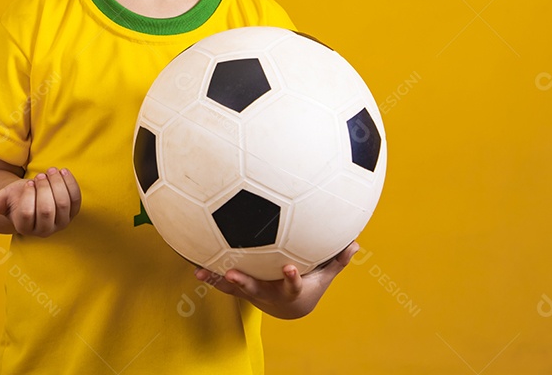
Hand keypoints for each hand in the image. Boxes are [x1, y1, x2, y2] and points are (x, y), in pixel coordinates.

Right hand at [0, 167, 80, 236]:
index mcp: (25, 228)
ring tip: (50, 171)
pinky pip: (76, 199)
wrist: (33, 198)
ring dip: (57, 184)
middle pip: (47, 210)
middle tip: (39, 175)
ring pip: (63, 204)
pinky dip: (70, 183)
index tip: (28, 182)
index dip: (28, 195)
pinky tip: (63, 172)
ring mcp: (60, 223)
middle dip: (44, 188)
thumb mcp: (2, 198)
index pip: (27, 213)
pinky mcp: (73, 213)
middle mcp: (44, 230)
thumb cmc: (16, 198)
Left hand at [194, 241, 358, 318]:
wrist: (290, 310)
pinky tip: (196, 267)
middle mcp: (269, 292)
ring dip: (219, 280)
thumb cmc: (308, 286)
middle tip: (235, 274)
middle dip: (246, 282)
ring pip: (234, 288)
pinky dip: (212, 276)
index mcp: (290, 289)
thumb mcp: (324, 276)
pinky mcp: (241, 289)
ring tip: (202, 273)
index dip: (292, 277)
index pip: (293, 284)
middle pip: (257, 288)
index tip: (290, 268)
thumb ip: (336, 260)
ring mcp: (253, 292)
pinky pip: (224, 283)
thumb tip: (356, 242)